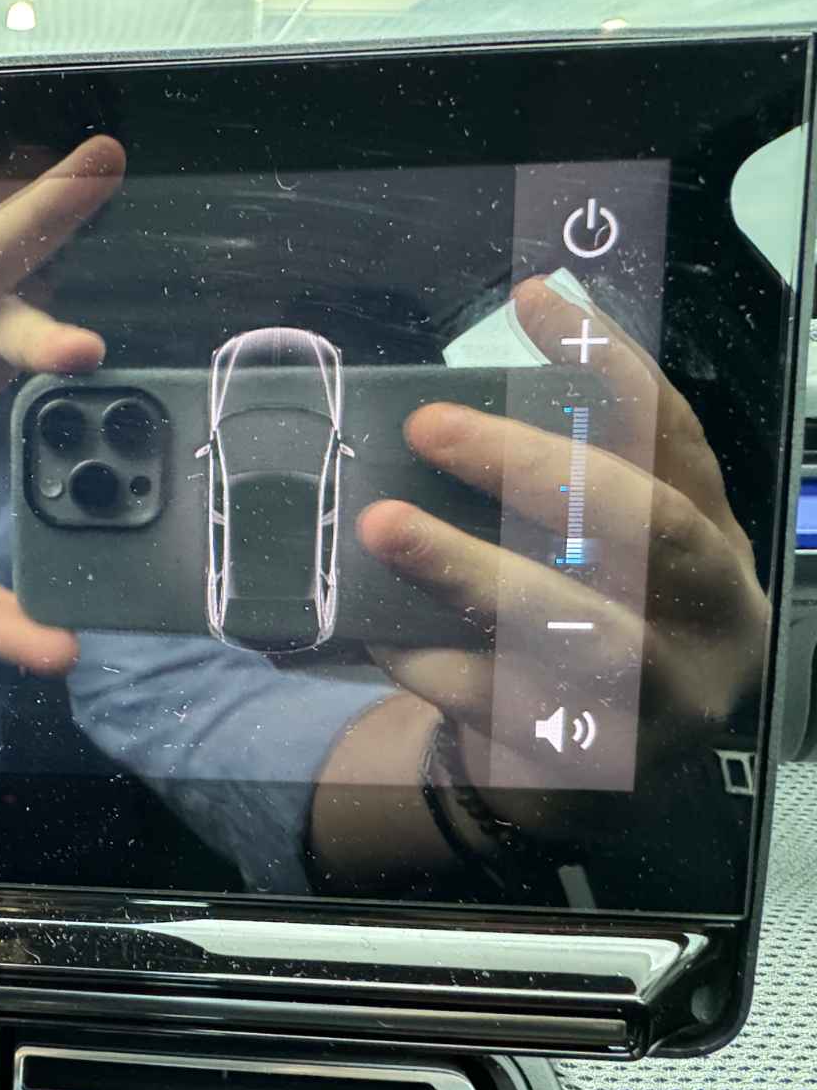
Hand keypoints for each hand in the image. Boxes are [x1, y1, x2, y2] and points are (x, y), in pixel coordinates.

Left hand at [356, 276, 767, 832]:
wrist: (592, 789)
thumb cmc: (581, 638)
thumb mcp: (594, 560)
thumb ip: (552, 493)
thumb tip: (443, 406)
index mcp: (709, 540)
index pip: (673, 435)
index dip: (610, 362)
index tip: (534, 301)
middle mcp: (707, 614)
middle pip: (643, 523)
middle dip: (532, 465)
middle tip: (430, 424)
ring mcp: (663, 696)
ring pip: (578, 627)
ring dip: (469, 568)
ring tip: (383, 525)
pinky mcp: (597, 762)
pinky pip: (504, 703)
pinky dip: (433, 661)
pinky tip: (380, 633)